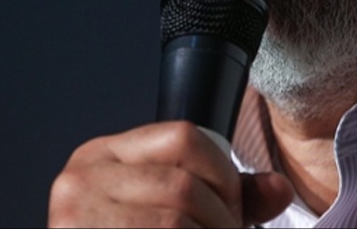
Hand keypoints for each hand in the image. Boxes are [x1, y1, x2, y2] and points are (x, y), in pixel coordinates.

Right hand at [48, 121, 293, 227]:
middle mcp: (81, 180)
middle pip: (183, 186)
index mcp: (103, 156)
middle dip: (222, 220)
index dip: (223, 174)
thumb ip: (224, 198)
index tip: (230, 208)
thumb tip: (280, 190)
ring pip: (174, 223)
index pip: (183, 136)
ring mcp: (76, 218)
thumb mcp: (168, 210)